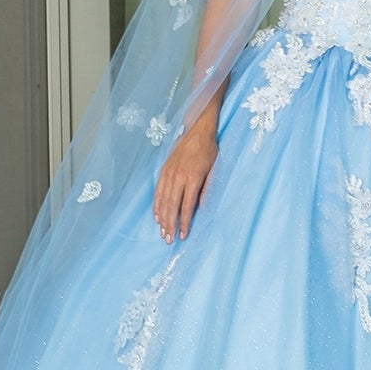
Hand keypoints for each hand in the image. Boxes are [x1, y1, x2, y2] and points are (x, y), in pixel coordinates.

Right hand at [153, 121, 217, 241]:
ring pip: (163, 200)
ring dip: (162, 218)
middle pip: (172, 206)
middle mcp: (178, 177)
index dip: (184, 222)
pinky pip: (158, 191)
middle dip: (170, 225)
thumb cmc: (209, 150)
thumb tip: (200, 208)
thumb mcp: (213, 169)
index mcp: (193, 178)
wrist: (197, 129)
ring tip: (162, 232)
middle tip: (168, 239)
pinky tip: (157, 215)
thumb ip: (206, 189)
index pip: (187, 206)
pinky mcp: (164, 170)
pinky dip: (157, 204)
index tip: (183, 235)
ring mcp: (169, 173)